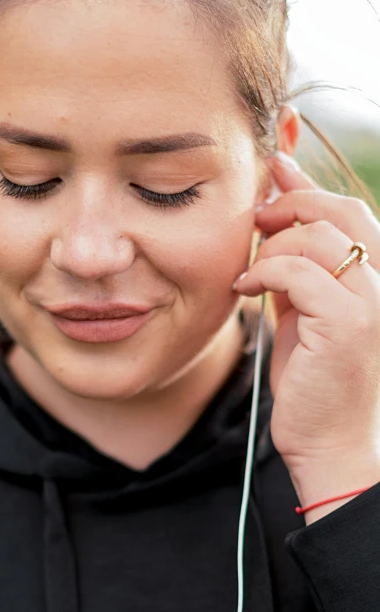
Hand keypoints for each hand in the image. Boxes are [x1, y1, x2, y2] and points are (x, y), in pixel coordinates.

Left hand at [232, 153, 379, 511]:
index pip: (350, 210)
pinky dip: (263, 271)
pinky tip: (245, 289)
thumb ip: (297, 264)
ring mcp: (373, 302)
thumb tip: (275, 218)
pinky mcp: (349, 323)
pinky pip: (296, 271)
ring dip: (270, 247)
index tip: (276, 167)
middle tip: (256, 218)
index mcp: (379, 277)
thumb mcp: (304, 309)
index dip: (309, 184)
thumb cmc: (314, 377)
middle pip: (340, 210)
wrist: (330, 444)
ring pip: (315, 237)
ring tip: (250, 273)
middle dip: (291, 203)